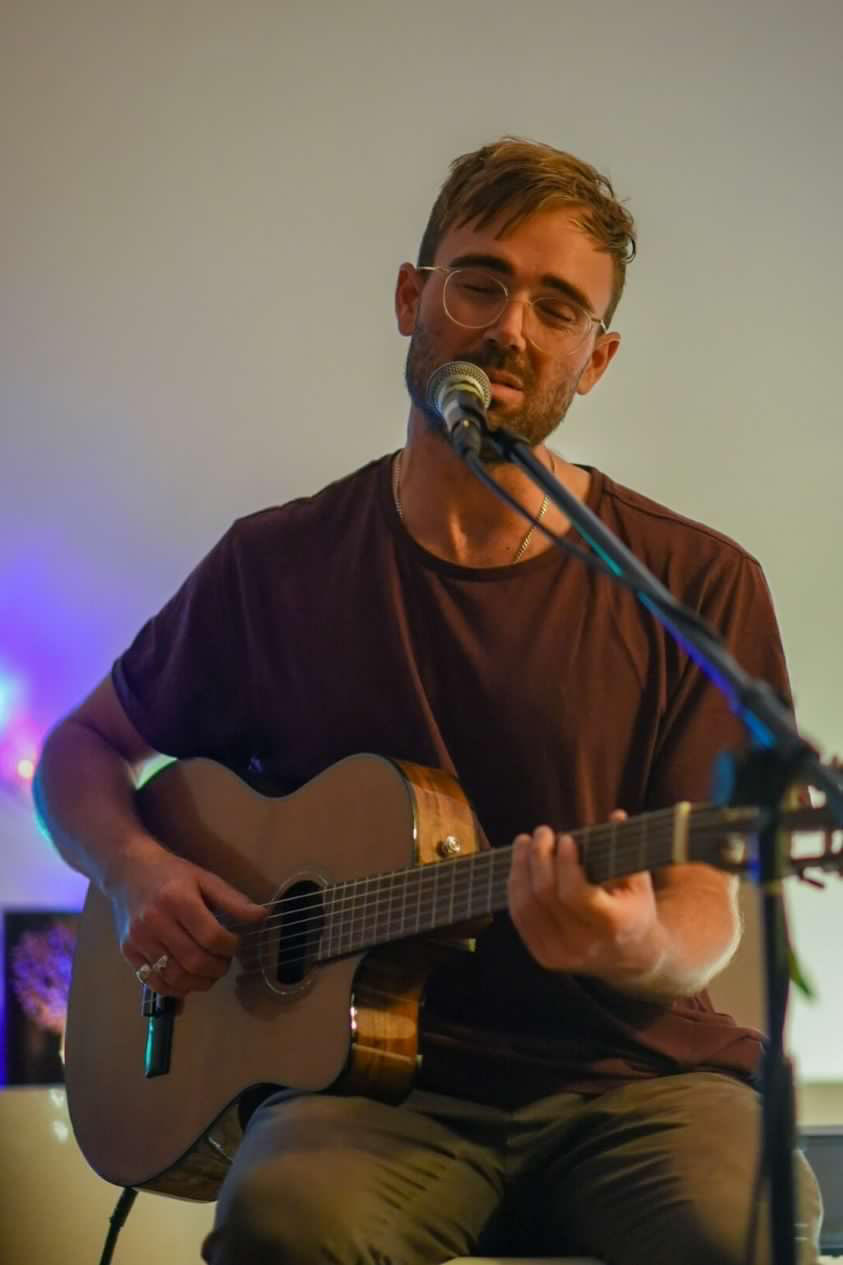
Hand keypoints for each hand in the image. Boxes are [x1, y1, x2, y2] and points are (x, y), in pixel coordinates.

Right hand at [110, 839, 266, 996]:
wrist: (128, 870)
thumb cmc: (172, 874)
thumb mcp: (205, 879)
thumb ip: (233, 900)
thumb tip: (263, 916)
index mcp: (178, 899)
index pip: (211, 937)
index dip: (230, 947)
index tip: (234, 943)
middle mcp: (155, 921)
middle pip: (194, 961)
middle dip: (217, 968)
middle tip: (224, 963)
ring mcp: (138, 939)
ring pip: (175, 977)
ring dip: (200, 983)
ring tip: (209, 973)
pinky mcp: (128, 952)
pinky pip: (154, 982)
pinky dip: (176, 990)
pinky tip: (188, 980)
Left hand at [507, 812, 667, 982]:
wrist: (631, 957)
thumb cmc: (634, 908)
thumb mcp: (639, 882)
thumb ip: (627, 850)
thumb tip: (617, 816)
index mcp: (612, 926)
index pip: (577, 894)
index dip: (566, 863)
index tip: (566, 837)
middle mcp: (584, 945)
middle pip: (546, 896)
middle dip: (539, 857)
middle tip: (542, 831)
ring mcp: (561, 954)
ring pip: (527, 906)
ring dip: (521, 868)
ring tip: (525, 842)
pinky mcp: (544, 957)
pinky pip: (520, 918)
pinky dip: (515, 888)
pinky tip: (520, 865)